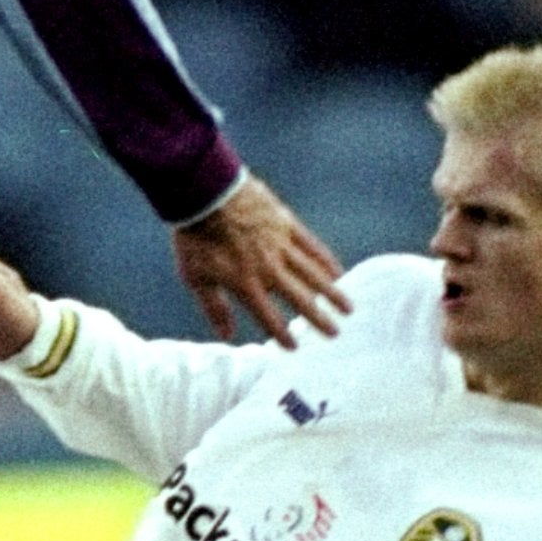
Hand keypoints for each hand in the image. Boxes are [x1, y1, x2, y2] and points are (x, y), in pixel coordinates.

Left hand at [171, 173, 347, 346]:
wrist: (204, 192)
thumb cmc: (194, 238)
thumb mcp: (195, 277)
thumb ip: (214, 307)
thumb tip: (228, 336)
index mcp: (245, 284)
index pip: (269, 317)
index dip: (281, 334)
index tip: (294, 347)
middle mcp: (268, 268)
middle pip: (300, 298)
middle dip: (318, 318)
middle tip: (334, 334)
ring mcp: (281, 245)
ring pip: (313, 274)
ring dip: (332, 293)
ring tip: (348, 309)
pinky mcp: (287, 224)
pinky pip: (312, 246)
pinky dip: (326, 261)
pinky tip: (338, 273)